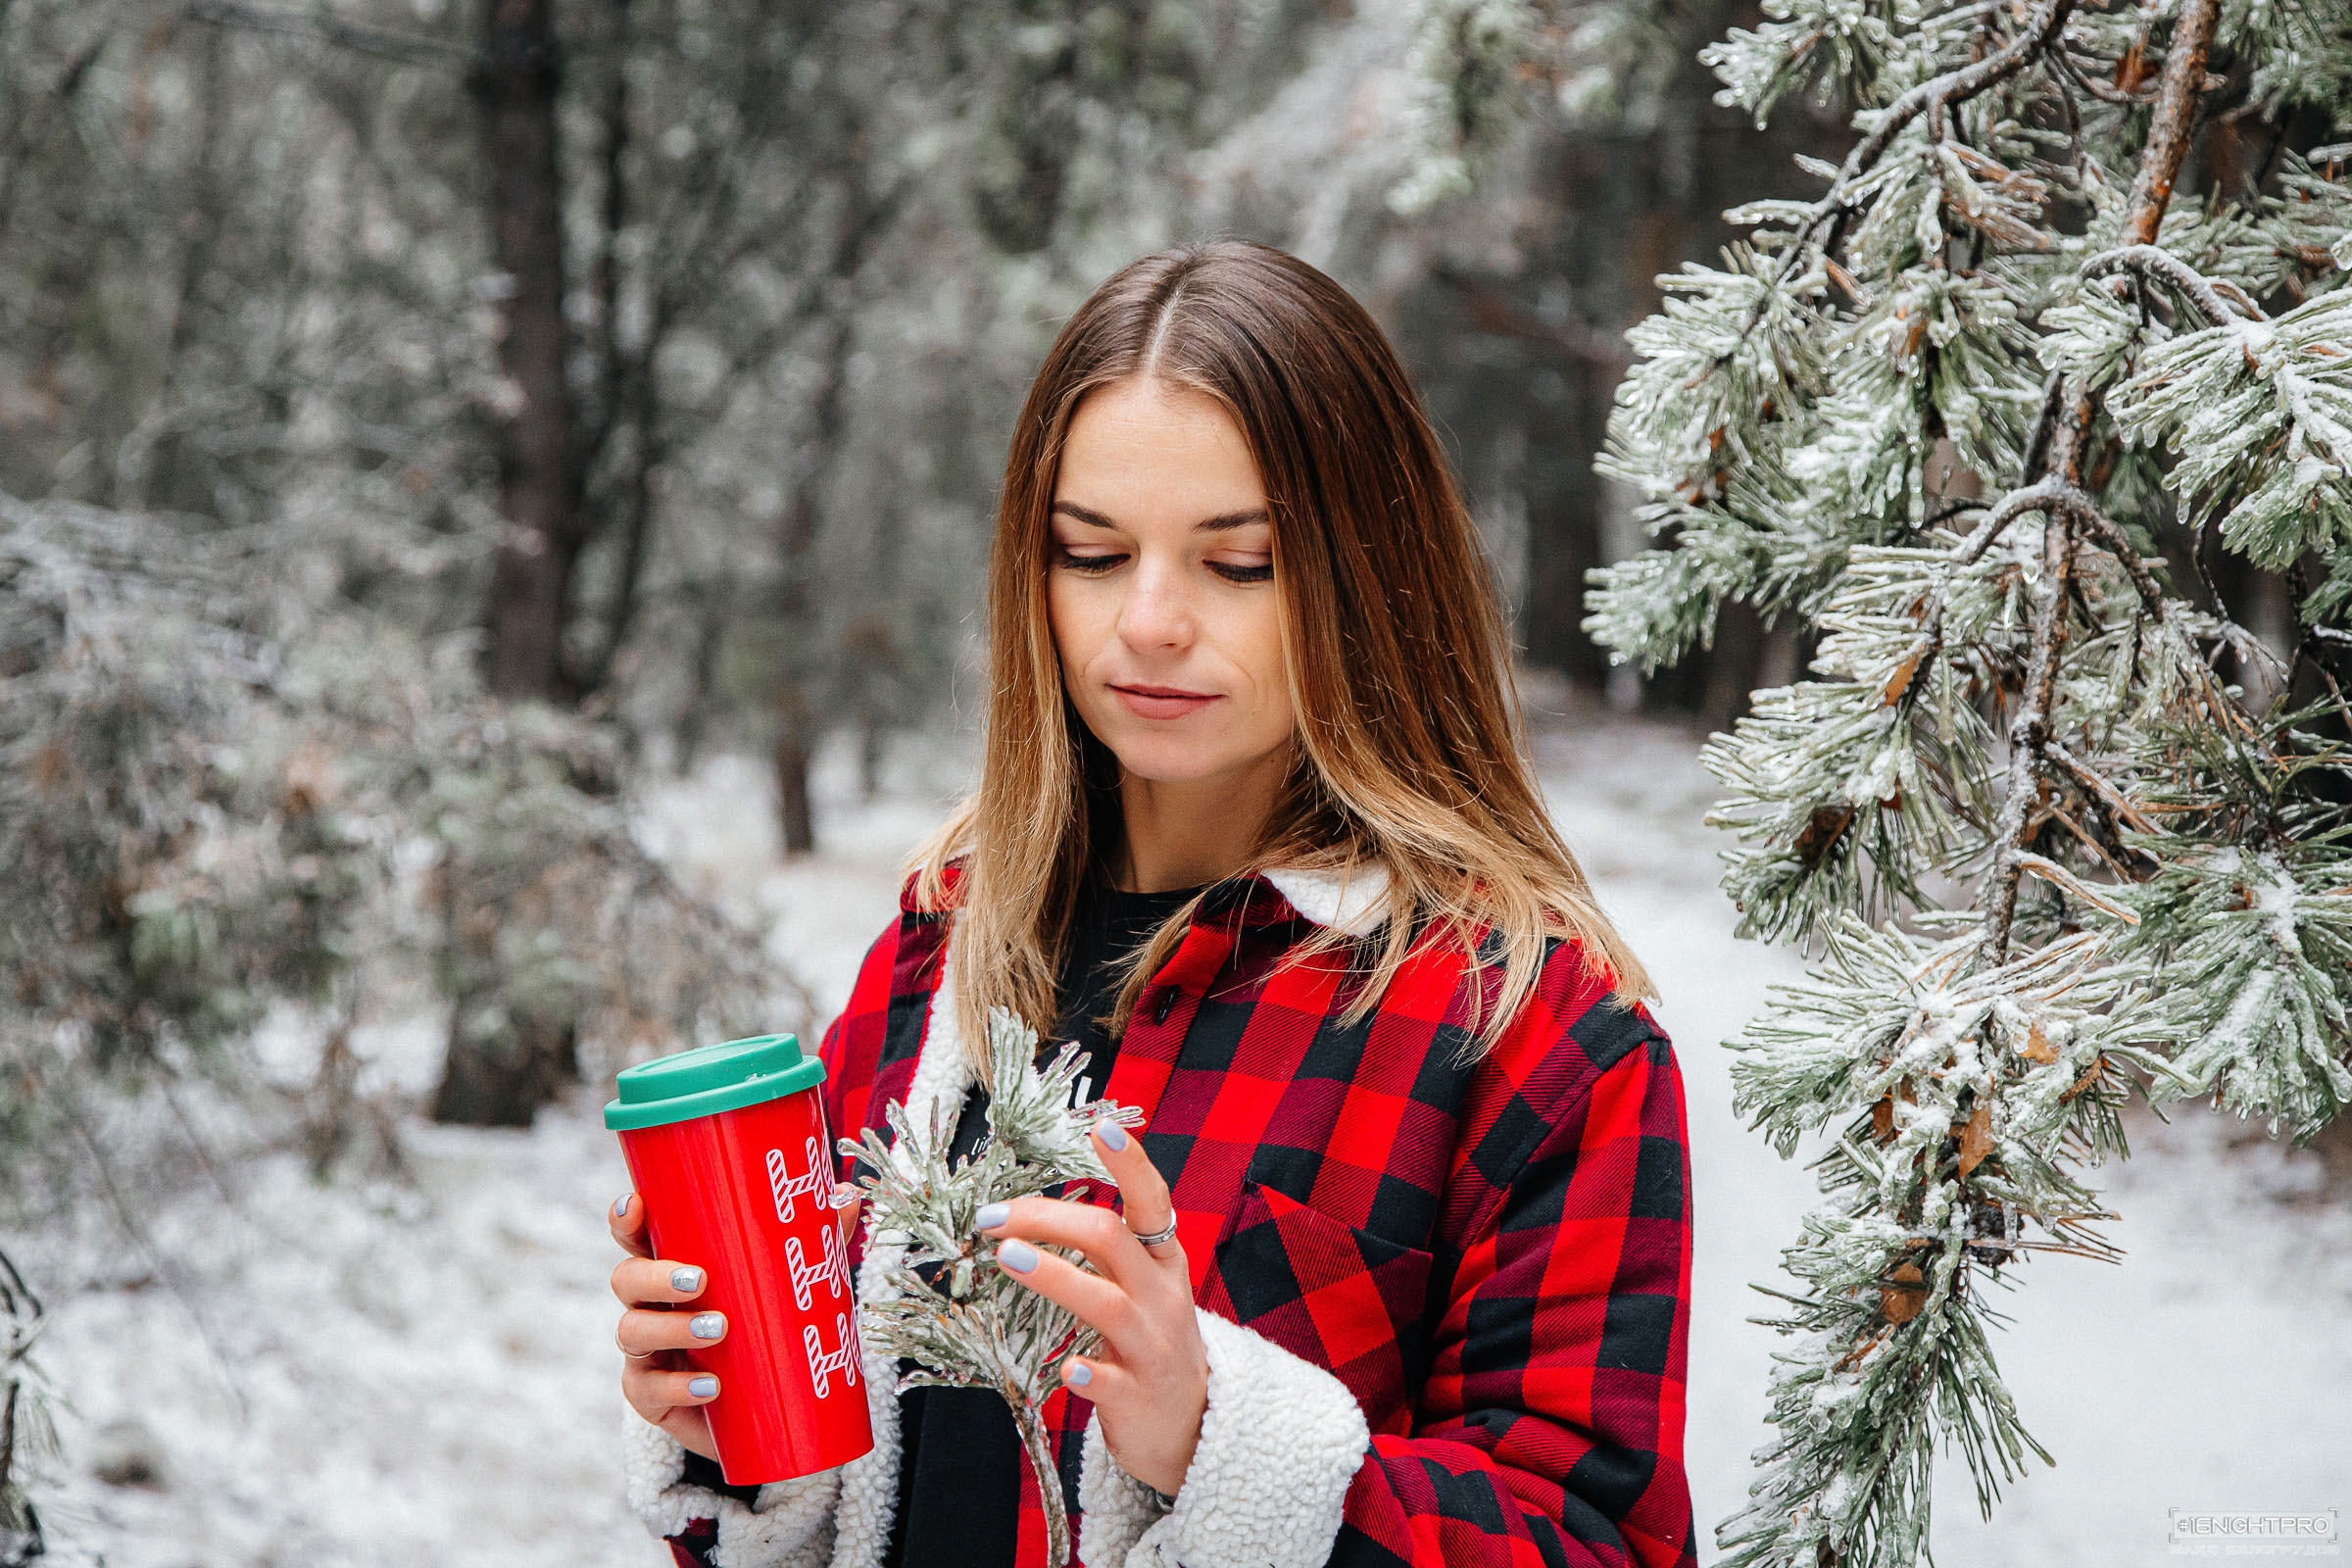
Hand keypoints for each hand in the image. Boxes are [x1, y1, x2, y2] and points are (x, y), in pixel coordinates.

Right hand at [610, 1186, 864, 1461]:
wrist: (765, 1411)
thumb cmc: (770, 1327)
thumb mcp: (794, 1284)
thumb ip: (817, 1242)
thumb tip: (847, 1199)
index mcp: (674, 1266)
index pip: (637, 1237)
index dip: (626, 1219)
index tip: (637, 1206)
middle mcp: (651, 1305)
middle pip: (626, 1279)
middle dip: (655, 1276)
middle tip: (699, 1279)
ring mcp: (646, 1352)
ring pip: (632, 1332)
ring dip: (671, 1328)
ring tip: (718, 1329)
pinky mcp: (651, 1397)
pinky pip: (647, 1389)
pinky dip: (678, 1387)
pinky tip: (710, 1386)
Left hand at [978, 1123, 1205, 1497]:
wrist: (1191, 1425)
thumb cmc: (1150, 1341)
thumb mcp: (1146, 1285)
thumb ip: (1107, 1248)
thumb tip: (1033, 1207)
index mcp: (1163, 1260)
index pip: (1151, 1200)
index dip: (1129, 1163)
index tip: (1099, 1128)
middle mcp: (1162, 1296)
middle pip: (1112, 1240)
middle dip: (1049, 1219)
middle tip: (991, 1215)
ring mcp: (1151, 1347)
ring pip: (1106, 1303)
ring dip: (1055, 1276)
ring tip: (1007, 1257)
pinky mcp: (1136, 1396)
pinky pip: (1110, 1381)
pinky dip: (1086, 1372)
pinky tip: (1064, 1369)